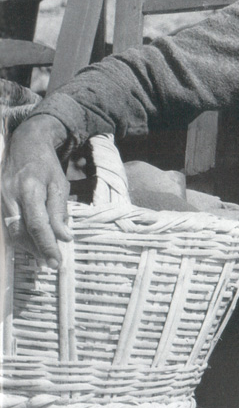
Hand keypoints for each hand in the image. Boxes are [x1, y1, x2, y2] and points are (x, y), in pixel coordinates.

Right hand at [2, 114, 72, 266]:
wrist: (25, 143)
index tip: (56, 262)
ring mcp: (0, 198)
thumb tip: (63, 237)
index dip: (47, 245)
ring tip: (43, 256)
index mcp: (30, 189)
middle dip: (36, 250)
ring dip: (28, 247)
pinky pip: (8, 224)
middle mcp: (10, 195)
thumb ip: (59, 210)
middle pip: (21, 232)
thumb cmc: (46, 164)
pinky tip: (31, 243)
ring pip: (12, 231)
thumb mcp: (59, 183)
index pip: (38, 225)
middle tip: (51, 263)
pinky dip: (20, 236)